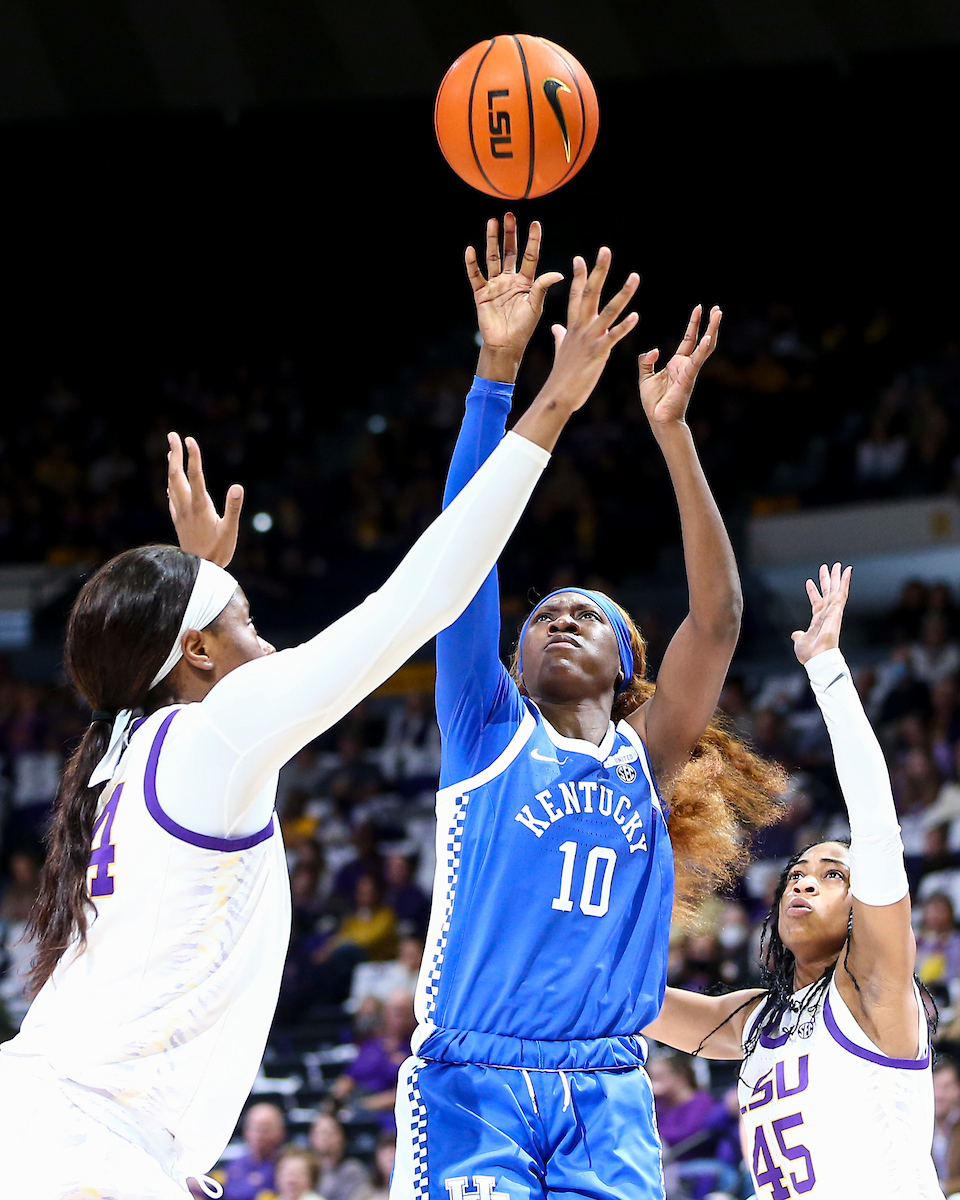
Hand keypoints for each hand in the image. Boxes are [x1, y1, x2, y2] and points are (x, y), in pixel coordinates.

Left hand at [167, 433, 243, 567]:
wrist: (198, 571)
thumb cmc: (218, 552)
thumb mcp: (230, 531)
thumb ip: (233, 508)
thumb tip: (238, 486)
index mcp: (200, 506)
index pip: (195, 475)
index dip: (193, 456)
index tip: (189, 439)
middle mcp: (186, 507)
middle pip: (177, 475)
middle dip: (175, 453)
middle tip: (173, 435)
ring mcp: (180, 513)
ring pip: (172, 484)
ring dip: (171, 466)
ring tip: (171, 452)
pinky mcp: (179, 521)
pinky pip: (171, 497)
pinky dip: (171, 484)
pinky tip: (171, 483)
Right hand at [466, 214, 563, 382]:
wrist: (506, 345)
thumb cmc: (523, 329)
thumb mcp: (535, 306)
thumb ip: (543, 287)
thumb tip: (558, 273)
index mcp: (526, 282)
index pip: (530, 256)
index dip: (533, 240)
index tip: (535, 223)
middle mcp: (510, 280)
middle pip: (510, 252)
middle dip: (510, 234)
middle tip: (509, 215)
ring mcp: (495, 285)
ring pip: (493, 258)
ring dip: (492, 241)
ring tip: (492, 222)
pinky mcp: (481, 293)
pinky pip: (475, 275)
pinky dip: (472, 263)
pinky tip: (471, 250)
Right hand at [540, 247, 638, 410]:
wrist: (557, 396)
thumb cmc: (561, 376)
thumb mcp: (560, 351)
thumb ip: (560, 336)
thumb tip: (555, 327)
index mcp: (573, 327)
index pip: (576, 295)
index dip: (579, 276)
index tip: (581, 258)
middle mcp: (581, 328)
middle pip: (590, 293)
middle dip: (599, 271)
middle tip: (605, 250)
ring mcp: (590, 339)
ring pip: (608, 311)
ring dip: (623, 293)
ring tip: (635, 277)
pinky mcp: (599, 352)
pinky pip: (613, 336)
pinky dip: (624, 326)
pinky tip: (636, 315)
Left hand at [638, 305, 720, 430]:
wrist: (659, 419)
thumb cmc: (654, 402)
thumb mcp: (645, 377)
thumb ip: (646, 361)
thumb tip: (654, 350)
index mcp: (677, 363)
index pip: (688, 339)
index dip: (694, 324)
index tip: (699, 308)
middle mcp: (686, 365)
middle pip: (701, 339)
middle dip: (709, 324)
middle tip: (717, 308)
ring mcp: (689, 370)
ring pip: (705, 347)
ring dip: (712, 330)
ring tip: (718, 314)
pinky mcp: (688, 377)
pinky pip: (697, 361)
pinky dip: (702, 349)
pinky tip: (708, 337)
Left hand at [792, 562, 851, 663]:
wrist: (817, 658)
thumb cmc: (810, 654)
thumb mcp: (800, 642)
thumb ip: (799, 636)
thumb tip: (795, 634)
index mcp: (818, 620)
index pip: (816, 602)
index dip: (812, 592)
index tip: (808, 581)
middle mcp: (827, 614)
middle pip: (827, 593)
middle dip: (827, 580)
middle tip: (828, 567)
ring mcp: (833, 611)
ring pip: (836, 590)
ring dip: (837, 577)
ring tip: (838, 565)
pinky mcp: (838, 610)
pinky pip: (842, 593)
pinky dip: (845, 582)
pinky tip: (847, 571)